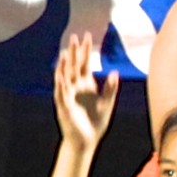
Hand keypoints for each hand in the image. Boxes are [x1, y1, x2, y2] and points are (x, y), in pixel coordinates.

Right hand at [49, 27, 118, 151]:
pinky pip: (62, 95)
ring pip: (64, 78)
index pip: (85, 63)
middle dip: (73, 53)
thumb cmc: (96, 122)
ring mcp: (68, 96)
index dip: (85, 50)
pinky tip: (61, 77)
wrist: (87, 140)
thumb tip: (114, 72)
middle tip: (73, 37)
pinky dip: (61, 86)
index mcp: (86, 84)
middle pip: (73, 66)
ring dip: (64, 67)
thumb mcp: (107, 103)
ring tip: (64, 55)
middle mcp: (75, 87)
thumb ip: (111, 88)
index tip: (87, 36)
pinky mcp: (64, 107)